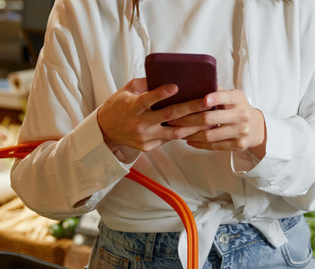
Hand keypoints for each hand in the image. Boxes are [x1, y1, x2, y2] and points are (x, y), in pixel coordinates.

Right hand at [97, 78, 212, 151]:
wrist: (106, 131)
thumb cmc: (118, 107)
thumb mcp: (126, 91)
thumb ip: (144, 84)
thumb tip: (164, 75)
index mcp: (132, 107)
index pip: (148, 100)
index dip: (162, 93)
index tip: (176, 86)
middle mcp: (139, 123)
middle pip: (169, 115)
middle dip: (191, 108)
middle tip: (206, 101)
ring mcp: (145, 137)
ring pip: (175, 132)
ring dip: (194, 125)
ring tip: (209, 118)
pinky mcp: (148, 146)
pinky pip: (169, 139)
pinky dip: (183, 133)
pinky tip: (196, 127)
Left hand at [168, 88, 266, 158]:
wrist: (256, 128)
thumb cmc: (238, 108)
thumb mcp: (232, 97)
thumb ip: (217, 91)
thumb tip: (193, 82)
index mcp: (238, 99)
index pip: (226, 97)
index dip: (215, 98)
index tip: (203, 99)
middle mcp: (241, 115)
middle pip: (210, 119)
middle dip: (188, 120)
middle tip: (172, 119)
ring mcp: (240, 131)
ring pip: (209, 135)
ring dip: (190, 134)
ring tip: (177, 131)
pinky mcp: (237, 145)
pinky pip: (214, 146)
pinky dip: (199, 144)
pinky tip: (188, 140)